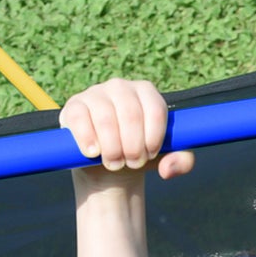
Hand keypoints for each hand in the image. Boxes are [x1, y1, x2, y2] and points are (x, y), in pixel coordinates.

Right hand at [60, 79, 193, 178]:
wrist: (108, 165)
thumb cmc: (139, 154)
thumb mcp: (164, 158)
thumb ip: (181, 161)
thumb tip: (168, 169)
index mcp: (146, 92)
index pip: (155, 110)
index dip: (153, 138)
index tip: (149, 155)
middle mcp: (121, 86)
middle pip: (131, 115)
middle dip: (134, 147)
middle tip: (132, 163)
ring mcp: (96, 93)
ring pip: (106, 119)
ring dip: (113, 149)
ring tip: (115, 163)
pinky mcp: (74, 106)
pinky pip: (80, 119)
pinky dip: (88, 139)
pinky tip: (94, 153)